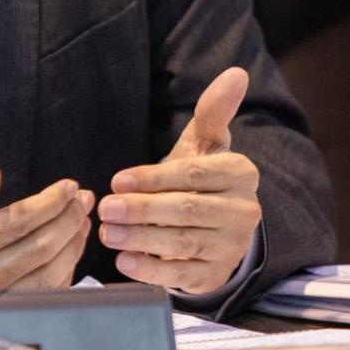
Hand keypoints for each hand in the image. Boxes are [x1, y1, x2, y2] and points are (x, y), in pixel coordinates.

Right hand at [0, 166, 94, 292]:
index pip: (15, 224)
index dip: (48, 204)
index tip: (68, 186)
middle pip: (38, 250)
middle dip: (67, 221)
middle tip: (83, 199)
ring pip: (45, 277)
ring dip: (70, 247)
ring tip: (81, 221)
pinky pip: (38, 295)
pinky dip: (61, 273)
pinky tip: (69, 251)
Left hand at [99, 66, 260, 293]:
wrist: (211, 227)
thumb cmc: (199, 178)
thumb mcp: (204, 144)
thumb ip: (213, 111)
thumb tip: (235, 73)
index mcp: (241, 173)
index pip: (193, 174)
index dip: (153, 177)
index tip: (117, 180)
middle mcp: (244, 212)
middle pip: (186, 209)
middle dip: (142, 209)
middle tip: (105, 208)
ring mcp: (232, 247)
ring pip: (182, 242)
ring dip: (141, 238)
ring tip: (107, 233)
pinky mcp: (214, 276)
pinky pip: (181, 275)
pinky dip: (150, 269)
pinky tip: (124, 260)